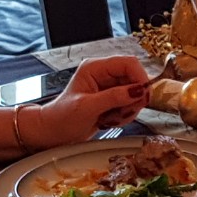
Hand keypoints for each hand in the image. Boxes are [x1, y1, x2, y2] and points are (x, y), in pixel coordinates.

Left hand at [25, 54, 150, 144]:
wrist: (52, 133)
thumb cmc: (61, 118)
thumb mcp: (87, 107)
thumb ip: (113, 98)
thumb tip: (138, 91)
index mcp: (95, 68)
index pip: (128, 63)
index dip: (140, 77)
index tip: (143, 96)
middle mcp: (104, 75)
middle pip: (135, 79)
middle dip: (133, 99)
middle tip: (124, 113)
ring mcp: (109, 88)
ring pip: (135, 94)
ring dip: (128, 109)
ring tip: (110, 119)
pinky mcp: (112, 100)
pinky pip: (130, 105)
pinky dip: (125, 115)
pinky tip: (110, 121)